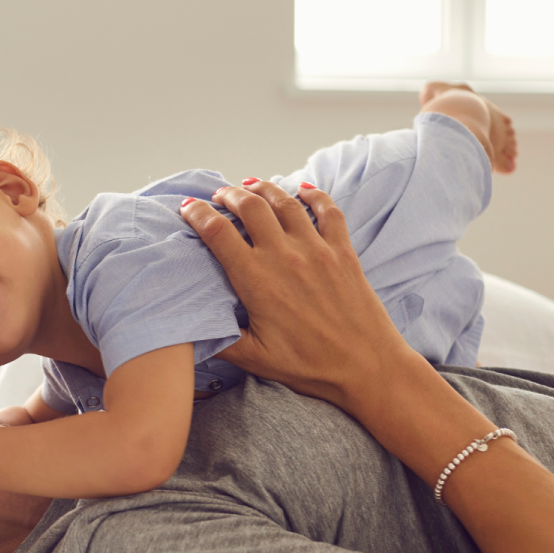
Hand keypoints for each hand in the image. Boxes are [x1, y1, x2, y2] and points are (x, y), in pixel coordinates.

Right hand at [178, 181, 420, 408]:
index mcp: (256, 280)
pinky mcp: (343, 252)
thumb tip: (189, 327)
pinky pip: (328, 211)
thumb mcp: (253, 359)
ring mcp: (317, 250)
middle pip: (250, 206)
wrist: (367, 367)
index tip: (186, 208)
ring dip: (264, 188)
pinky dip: (313, 195)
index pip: (218, 233)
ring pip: (285, 202)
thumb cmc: (309, 366)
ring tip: (250, 184)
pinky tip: (302, 190)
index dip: (197, 214)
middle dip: (228, 194)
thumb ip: (219, 339)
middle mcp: (285, 256)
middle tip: (218, 194)